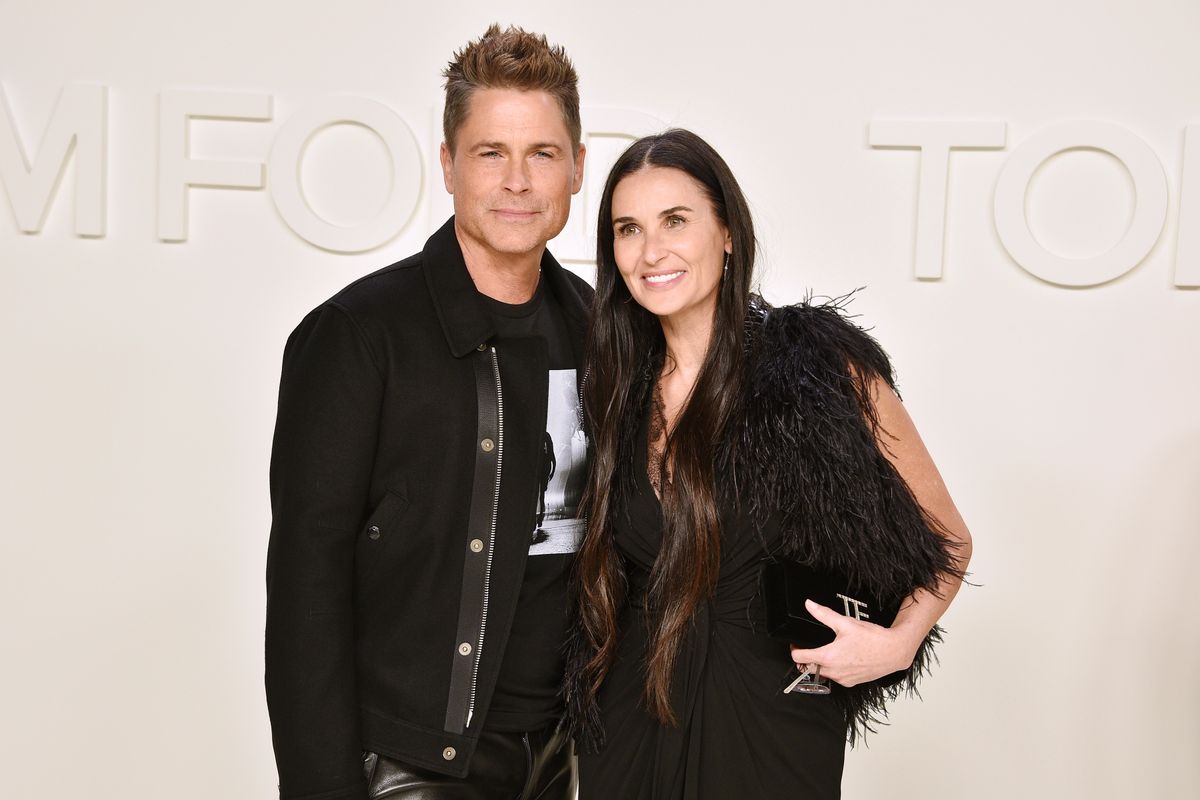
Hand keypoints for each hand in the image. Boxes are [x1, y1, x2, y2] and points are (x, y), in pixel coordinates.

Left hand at [789, 599, 921, 687]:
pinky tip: (843, 658)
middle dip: (808, 657)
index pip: (799, 658)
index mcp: (828, 657)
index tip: (797, 643)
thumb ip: (824, 614)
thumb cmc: (873, 639)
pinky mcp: (851, 683)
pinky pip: (836, 677)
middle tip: (813, 646)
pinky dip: (835, 669)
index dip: (795, 649)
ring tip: (832, 650)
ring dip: (822, 664)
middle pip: (809, 667)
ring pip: (823, 673)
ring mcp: (842, 679)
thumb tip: (810, 605)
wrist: (894, 652)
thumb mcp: (845, 623)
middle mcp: (834, 672)